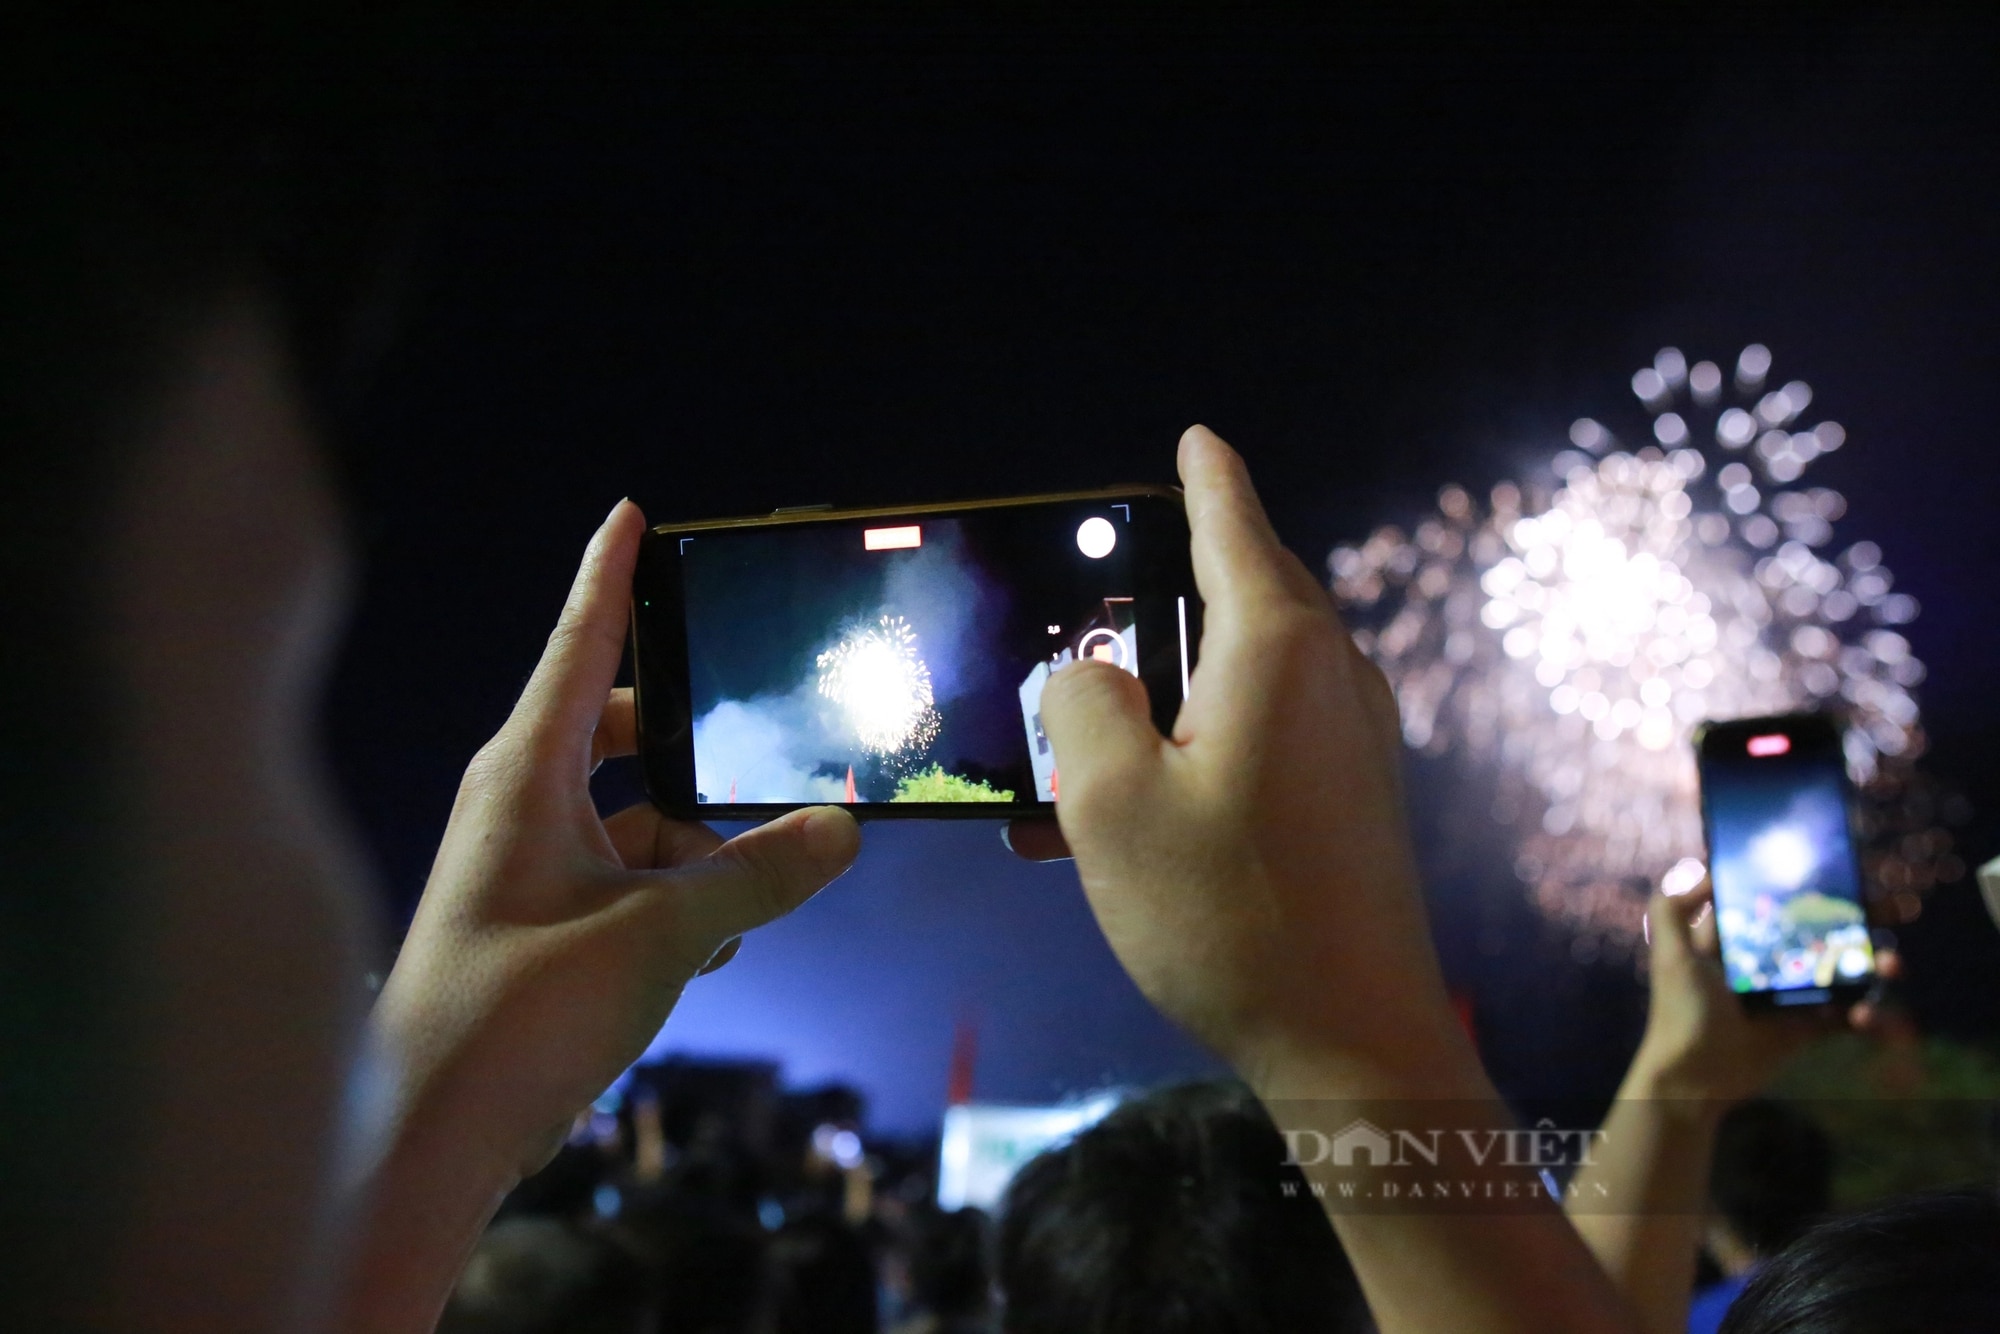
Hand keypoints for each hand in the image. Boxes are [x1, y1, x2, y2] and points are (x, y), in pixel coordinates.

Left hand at [370, 500, 860, 1183]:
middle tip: (772, 751)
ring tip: (758, 891)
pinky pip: (632, 879)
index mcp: (526, 775)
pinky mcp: (547, 926)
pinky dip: (680, 902)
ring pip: (642, 819)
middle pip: (629, 732)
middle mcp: (523, 806)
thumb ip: (757, 879)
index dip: (612, 577)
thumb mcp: (660, 937)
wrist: (427, 1136)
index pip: (580, 644)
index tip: (632, 514)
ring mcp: (533, 868)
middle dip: (701, 750)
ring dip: (703, 849)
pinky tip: (714, 949)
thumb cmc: (512, 1018)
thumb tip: (837, 831)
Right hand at [1025, 426, 1474, 1093]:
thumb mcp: (1110, 802)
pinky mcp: (1353, 800)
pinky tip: (1128, 822)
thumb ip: (1080, 705)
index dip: (1205, 477)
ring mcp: (1353, 741)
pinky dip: (1192, 758)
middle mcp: (1332, 677)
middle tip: (1094, 620)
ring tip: (1070, 775)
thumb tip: (1091, 676)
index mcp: (1278, 650)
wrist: (1355, 1041)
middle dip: (1161, 606)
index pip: (1235, 527)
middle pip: (1240, 599)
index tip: (1197, 436)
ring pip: (1238, 682)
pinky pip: (1259, 742)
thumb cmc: (1230, 919)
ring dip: (1158, 709)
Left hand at [1631, 876, 1896, 1111]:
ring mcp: (1790, 995)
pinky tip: (1868, 1016)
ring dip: (1874, 966)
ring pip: (1842, 971)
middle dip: (1859, 923)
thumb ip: (1672, 910)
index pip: (1781, 906)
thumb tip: (1707, 869)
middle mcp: (1768, 963)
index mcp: (1740, 941)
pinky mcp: (1804, 1028)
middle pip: (1821, 934)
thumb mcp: (1670, 957)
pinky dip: (1866, 1014)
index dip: (1811, 890)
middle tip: (1895, 913)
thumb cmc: (1680, 1013)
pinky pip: (1845, 1015)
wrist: (1693, 1080)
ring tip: (1892, 966)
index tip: (1850, 876)